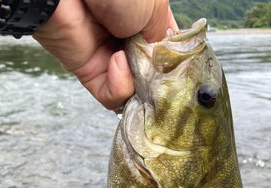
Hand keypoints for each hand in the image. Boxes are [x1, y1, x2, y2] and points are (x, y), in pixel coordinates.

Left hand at [33, 0, 177, 110]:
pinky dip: (119, 86)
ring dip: (138, 83)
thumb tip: (161, 68)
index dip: (174, 63)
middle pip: (151, 76)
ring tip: (132, 60)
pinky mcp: (89, 72)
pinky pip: (111, 96)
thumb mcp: (153, 8)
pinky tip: (117, 62)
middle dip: (157, 80)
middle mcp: (127, 39)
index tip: (181, 71)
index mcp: (145, 19)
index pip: (166, 51)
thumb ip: (162, 42)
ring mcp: (108, 57)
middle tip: (159, 74)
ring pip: (133, 91)